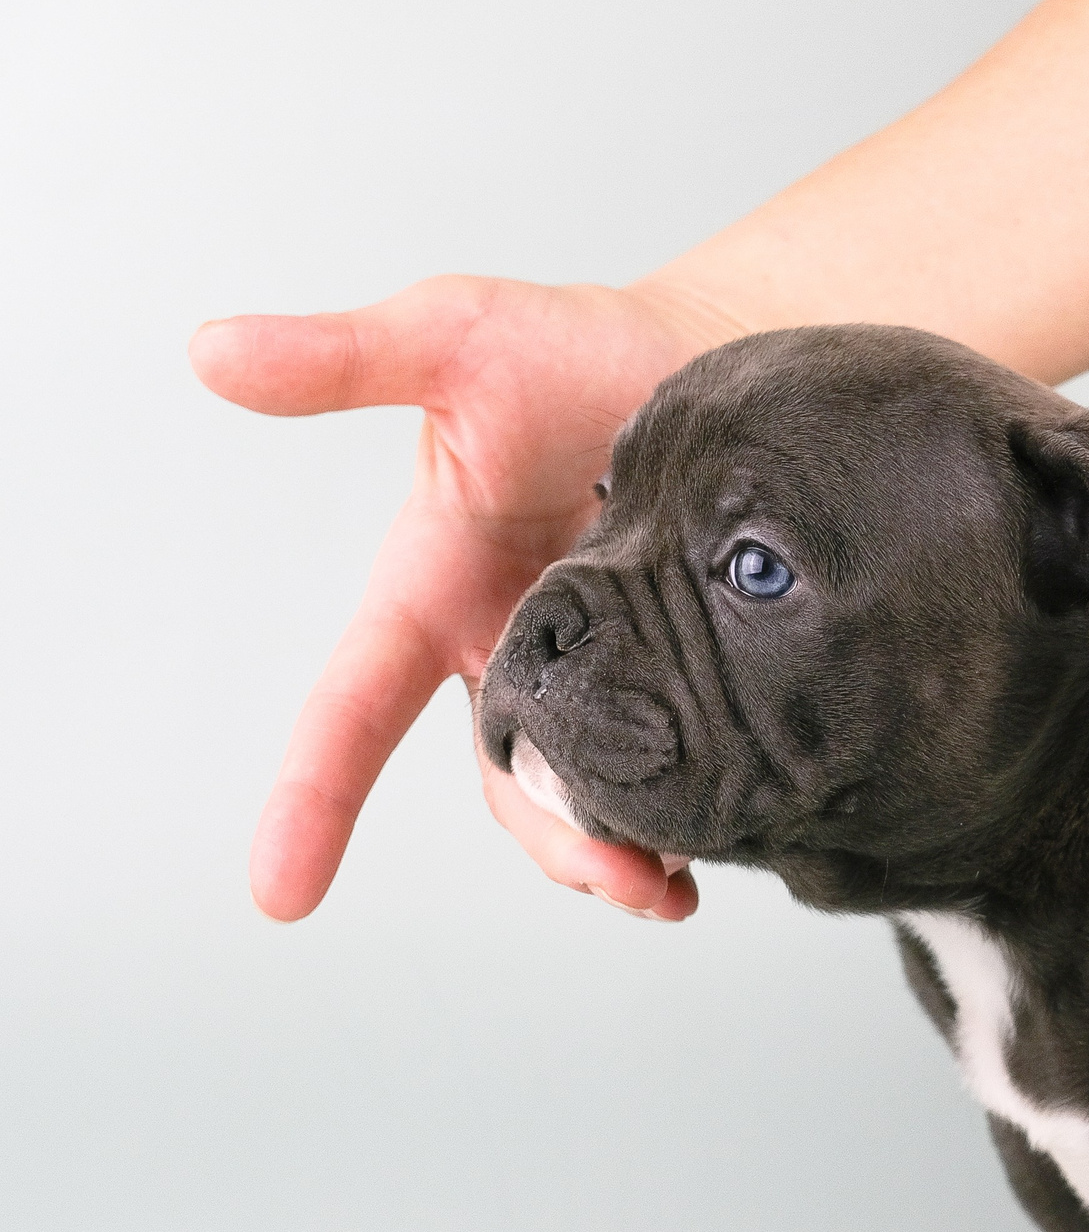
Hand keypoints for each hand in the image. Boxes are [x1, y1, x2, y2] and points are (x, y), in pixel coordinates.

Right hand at [193, 275, 737, 920]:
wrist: (721, 353)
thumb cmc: (575, 345)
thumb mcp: (456, 337)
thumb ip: (343, 358)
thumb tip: (211, 347)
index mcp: (434, 595)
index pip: (353, 709)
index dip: (313, 799)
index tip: (279, 894)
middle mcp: (513, 654)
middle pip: (507, 785)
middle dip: (554, 843)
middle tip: (624, 878)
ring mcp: (606, 676)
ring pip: (592, 798)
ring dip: (621, 852)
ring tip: (672, 886)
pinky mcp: (693, 682)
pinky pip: (680, 770)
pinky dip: (697, 816)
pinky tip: (734, 838)